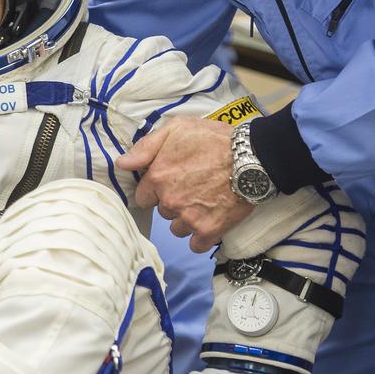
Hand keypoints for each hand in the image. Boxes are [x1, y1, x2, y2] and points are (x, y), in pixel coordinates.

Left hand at [115, 119, 253, 251]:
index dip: (157, 189)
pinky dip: (202, 236)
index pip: (144, 196)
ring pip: (178, 228)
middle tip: (194, 188)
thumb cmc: (214, 139)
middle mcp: (170, 200)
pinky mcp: (209, 231)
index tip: (172, 181)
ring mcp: (189, 218)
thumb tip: (122, 164)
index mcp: (158, 177)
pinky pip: (196, 244)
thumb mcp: (176, 129)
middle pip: (163, 211)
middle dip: (174, 202)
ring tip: (205, 202)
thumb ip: (146, 147)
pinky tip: (211, 220)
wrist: (253, 157)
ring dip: (188, 220)